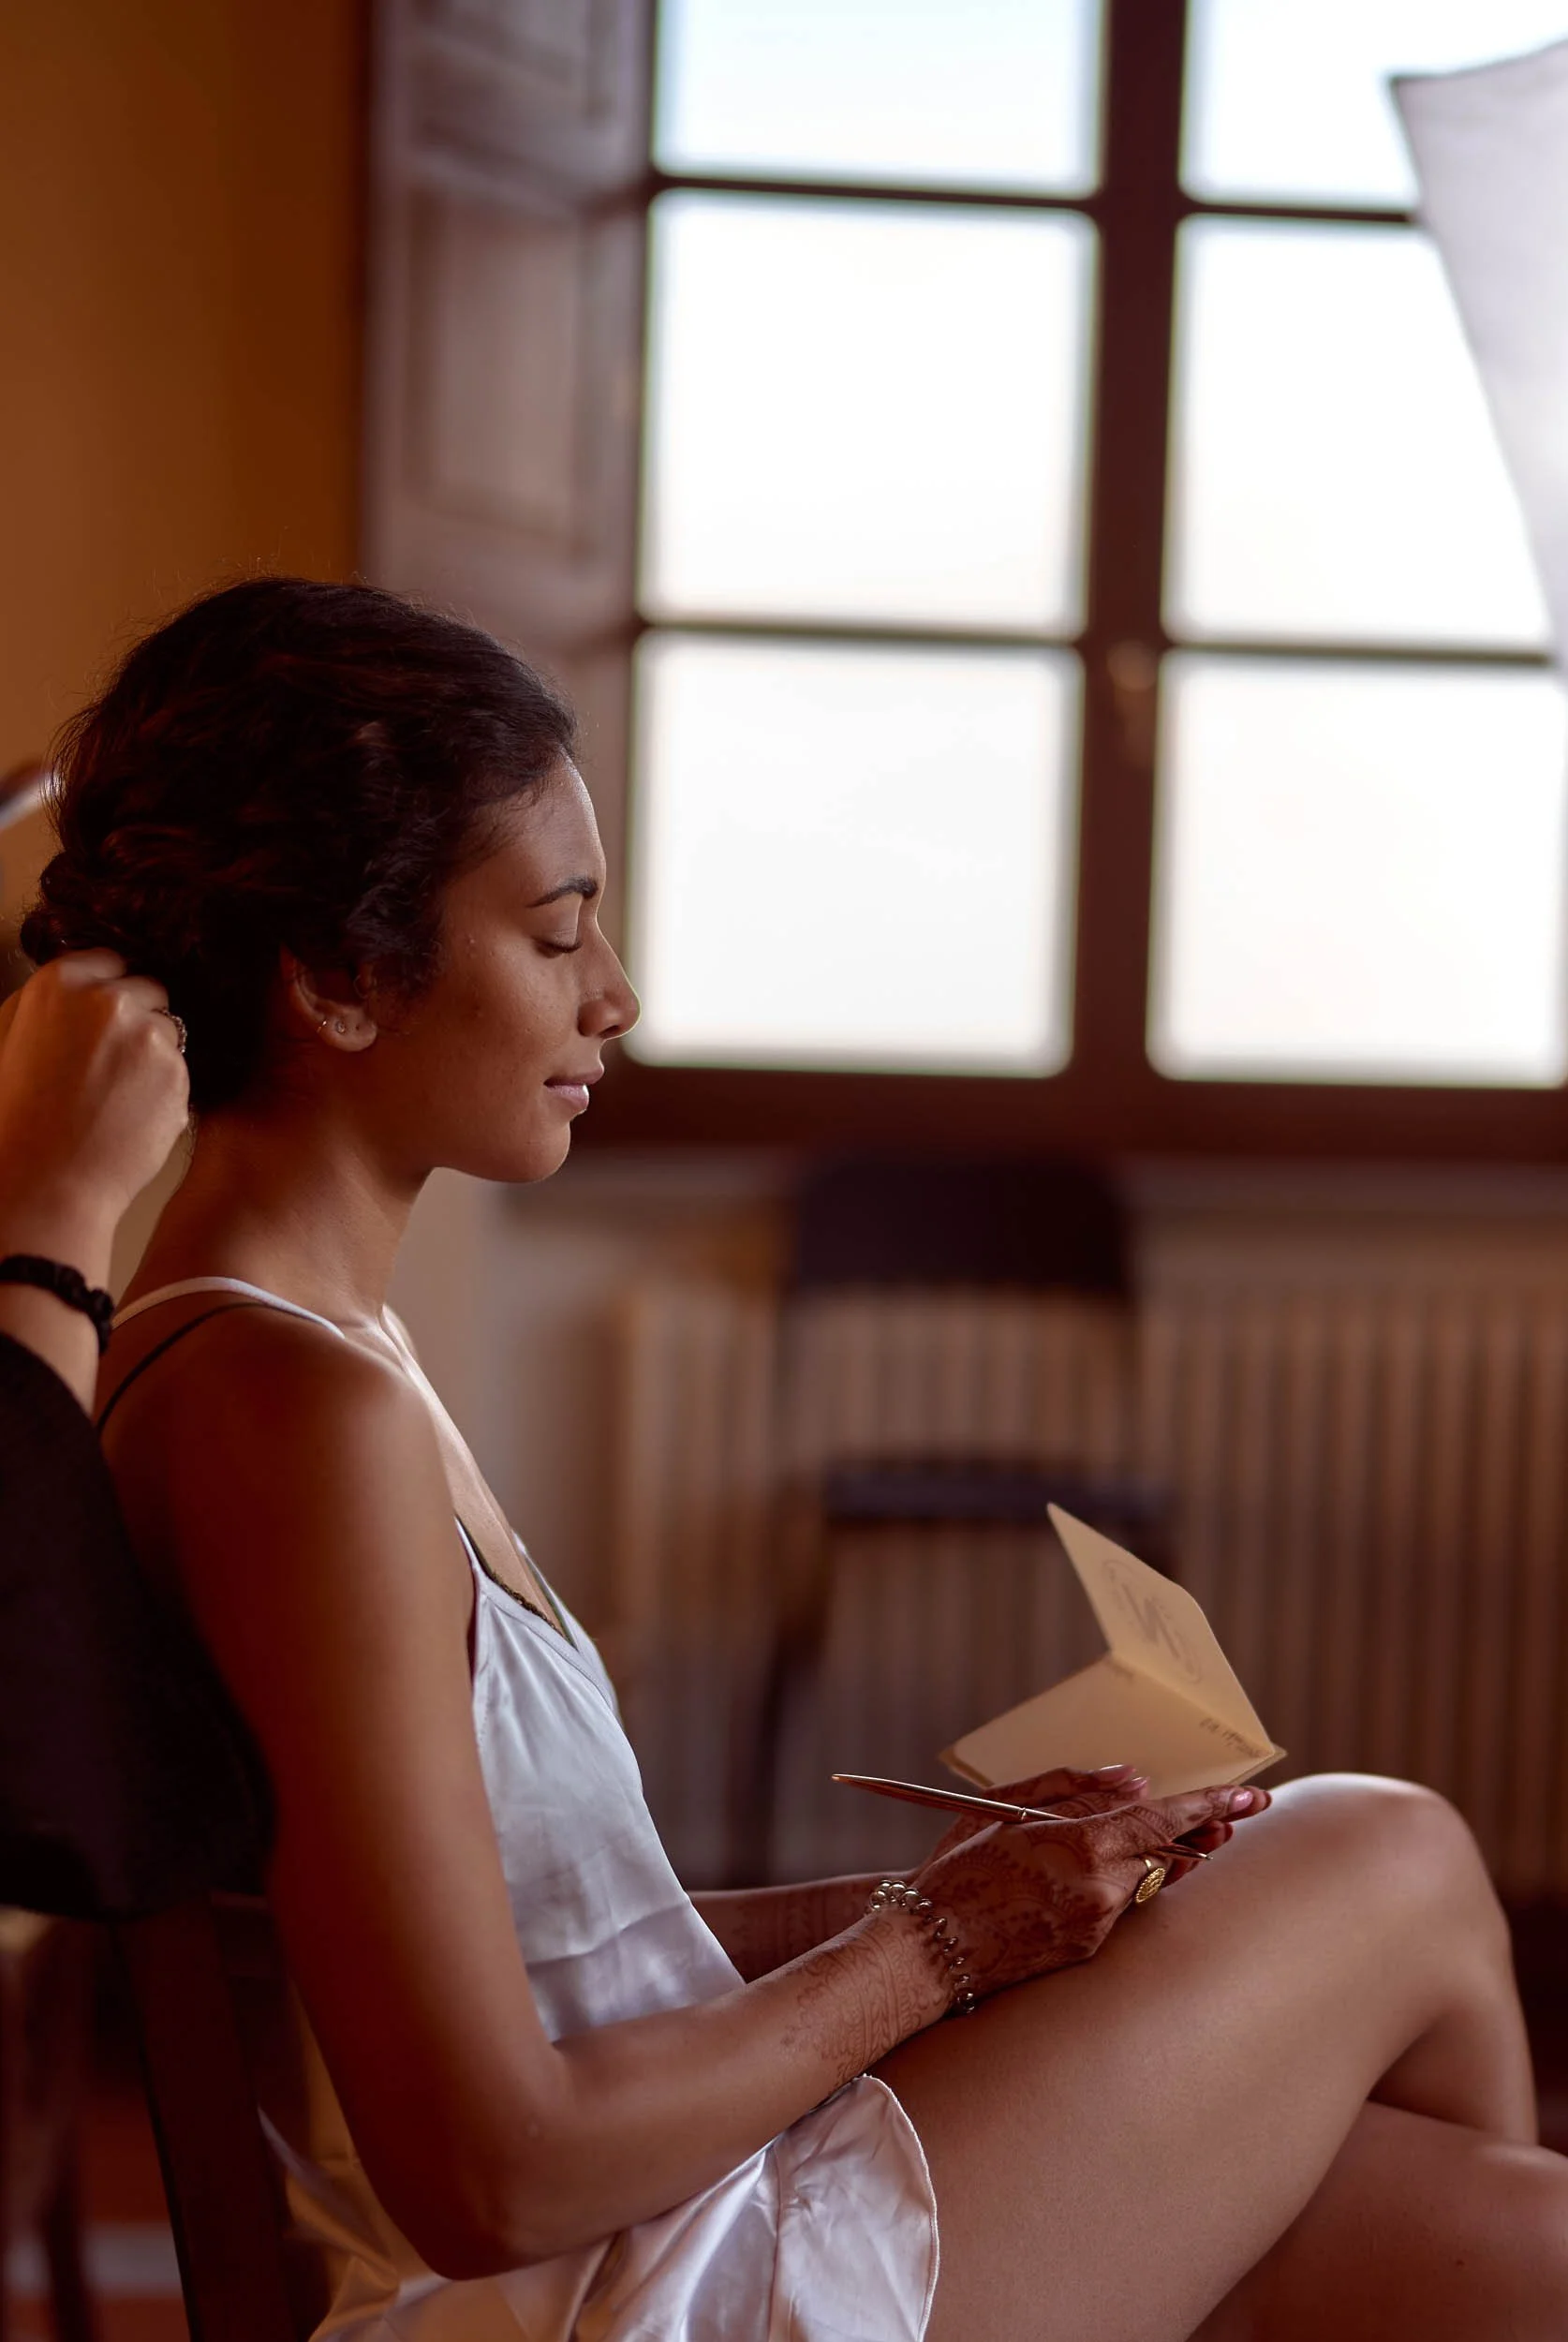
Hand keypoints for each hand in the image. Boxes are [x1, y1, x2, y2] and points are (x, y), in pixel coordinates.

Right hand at [0, 952, 188, 1265]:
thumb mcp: (14, 1035)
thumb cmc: (20, 1113)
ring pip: (170, 1030)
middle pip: (150, 989)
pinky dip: (165, 1089)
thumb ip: (53, 1000)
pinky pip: (181, 1070)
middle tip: (111, 1064)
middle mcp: (107, 1000)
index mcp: (59, 983)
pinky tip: (132, 1114)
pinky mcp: (177, 1072)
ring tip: (117, 1096)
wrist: (44, 1178)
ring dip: (155, 1054)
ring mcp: (147, 1035)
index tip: (107, 1017)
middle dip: (139, 1018)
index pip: (111, 961)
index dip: (112, 991)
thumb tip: (89, 976)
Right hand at [906, 1765, 1270, 2002]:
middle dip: (1204, 1834)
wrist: (927, 1951)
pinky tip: (1104, 1877)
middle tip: (1234, 1817)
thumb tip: (1134, 1779)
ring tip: (1179, 1841)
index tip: (1253, 1794)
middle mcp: (1098, 1890)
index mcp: (1078, 1846)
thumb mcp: (1005, 1809)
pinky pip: (1121, 1908)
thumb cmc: (957, 1868)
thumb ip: (1073, 1788)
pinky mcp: (1088, 1952)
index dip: (1211, 1803)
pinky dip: (1124, 1886)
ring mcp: (1096, 1927)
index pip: (1162, 1819)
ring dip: (1162, 1860)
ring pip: (1148, 1882)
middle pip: (1171, 1854)